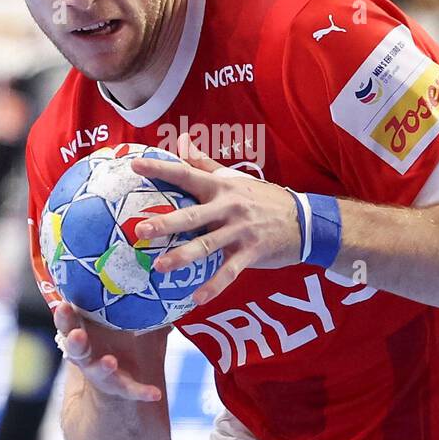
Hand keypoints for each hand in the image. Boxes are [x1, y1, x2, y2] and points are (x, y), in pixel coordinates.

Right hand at [53, 301, 163, 401]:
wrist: (122, 374)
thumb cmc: (117, 334)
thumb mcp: (121, 316)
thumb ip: (130, 299)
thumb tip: (152, 274)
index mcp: (84, 331)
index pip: (68, 322)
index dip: (64, 316)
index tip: (64, 306)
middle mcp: (88, 353)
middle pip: (75, 347)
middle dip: (75, 341)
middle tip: (77, 335)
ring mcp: (101, 372)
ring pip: (97, 371)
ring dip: (102, 367)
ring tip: (109, 362)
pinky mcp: (120, 387)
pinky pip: (131, 390)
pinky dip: (142, 391)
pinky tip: (155, 393)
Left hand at [128, 133, 300, 305]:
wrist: (303, 220)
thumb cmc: (263, 198)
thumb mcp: (235, 178)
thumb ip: (205, 163)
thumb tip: (182, 141)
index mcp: (221, 187)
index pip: (186, 174)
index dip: (161, 169)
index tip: (135, 166)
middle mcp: (229, 207)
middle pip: (193, 214)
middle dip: (166, 222)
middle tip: (141, 229)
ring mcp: (240, 231)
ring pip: (207, 245)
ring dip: (183, 256)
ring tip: (160, 266)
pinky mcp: (251, 253)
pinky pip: (229, 272)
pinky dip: (214, 286)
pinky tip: (197, 298)